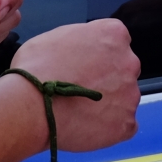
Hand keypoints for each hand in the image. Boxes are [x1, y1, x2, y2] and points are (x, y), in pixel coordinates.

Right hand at [10, 19, 141, 151]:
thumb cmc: (36, 70)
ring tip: (80, 111)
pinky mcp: (126, 123)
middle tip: (82, 89)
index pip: (116, 42)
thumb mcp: (56, 36)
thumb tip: (83, 50)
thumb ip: (81, 40)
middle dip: (107, 78)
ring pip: (124, 98)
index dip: (99, 56)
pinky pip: (124, 125)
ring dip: (108, 103)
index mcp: (113, 34)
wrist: (31, 107)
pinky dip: (110, 127)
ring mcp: (130, 93)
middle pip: (123, 70)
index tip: (86, 66)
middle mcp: (129, 61)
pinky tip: (87, 125)